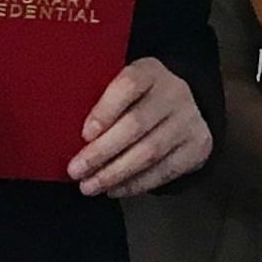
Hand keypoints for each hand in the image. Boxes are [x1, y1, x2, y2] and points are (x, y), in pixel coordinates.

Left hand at [70, 58, 212, 197]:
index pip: (128, 85)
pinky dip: (136, 184)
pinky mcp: (198, 147)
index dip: (105, 110)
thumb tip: (64, 132)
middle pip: (136, 124)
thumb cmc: (139, 97)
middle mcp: (174, 92)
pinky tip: (114, 190)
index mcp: (150, 71)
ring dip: (115, 173)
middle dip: (102, 152)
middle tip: (76, 170)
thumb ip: (102, 100)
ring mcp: (190, 120)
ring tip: (89, 186)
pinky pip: (164, 171)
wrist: (188, 104)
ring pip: (149, 152)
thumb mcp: (123, 85)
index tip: (84, 134)